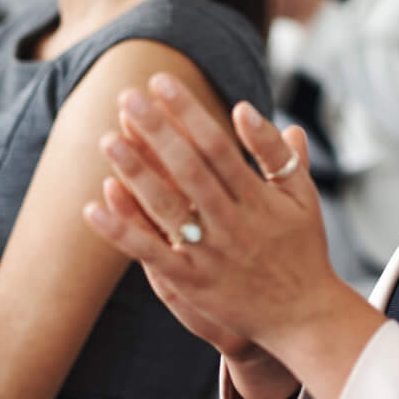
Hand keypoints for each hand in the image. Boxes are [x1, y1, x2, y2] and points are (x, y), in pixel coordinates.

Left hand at [82, 73, 354, 365]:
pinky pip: (151, 254)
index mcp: (259, 197)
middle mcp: (232, 223)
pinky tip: (93, 206)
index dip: (187, 112)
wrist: (304, 316)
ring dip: (135, 174)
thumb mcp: (303, 195)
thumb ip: (277, 152)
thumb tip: (246, 109)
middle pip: (188, 170)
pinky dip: (121, 232)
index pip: (216, 145)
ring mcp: (210, 254)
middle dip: (156, 132)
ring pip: (166, 209)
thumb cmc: (303, 248)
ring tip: (108, 140)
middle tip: (127, 97)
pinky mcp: (192, 283)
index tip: (161, 83)